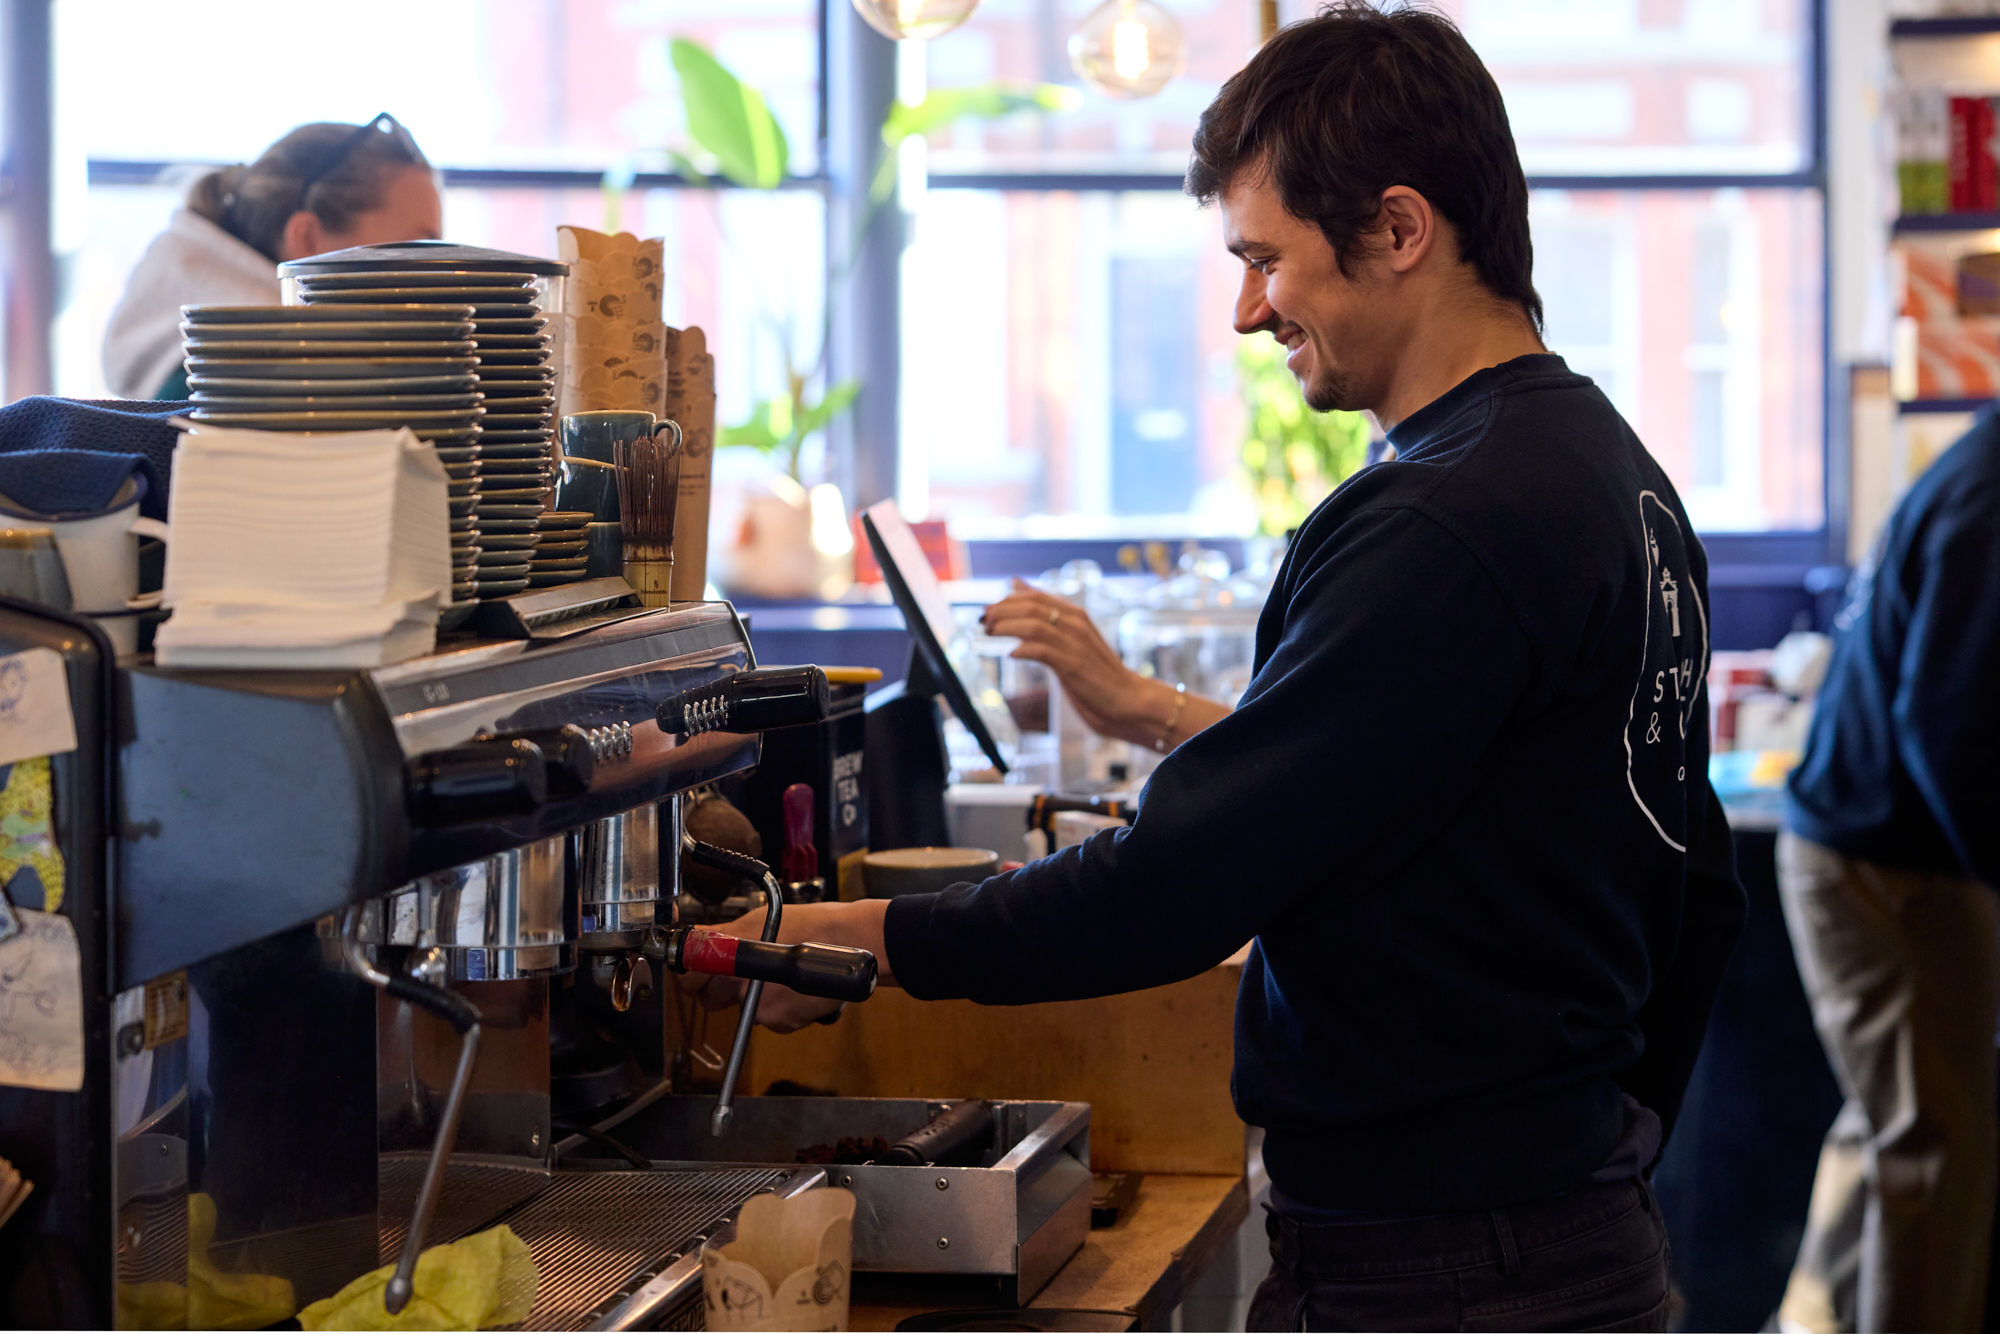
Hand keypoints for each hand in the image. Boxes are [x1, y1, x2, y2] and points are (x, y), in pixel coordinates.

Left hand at [680, 900, 891, 1032]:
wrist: (851, 944)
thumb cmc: (810, 925)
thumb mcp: (758, 920)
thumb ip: (725, 937)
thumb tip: (698, 942)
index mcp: (728, 954)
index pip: (688, 977)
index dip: (692, 976)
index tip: (697, 971)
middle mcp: (738, 982)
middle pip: (708, 999)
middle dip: (718, 989)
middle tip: (739, 974)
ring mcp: (758, 1006)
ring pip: (739, 1009)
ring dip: (750, 998)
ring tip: (776, 977)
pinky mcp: (779, 1021)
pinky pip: (766, 1019)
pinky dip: (777, 1007)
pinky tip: (793, 989)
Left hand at [981, 580, 1176, 746]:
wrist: (1128, 699)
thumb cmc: (1097, 672)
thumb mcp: (1071, 639)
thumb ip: (1047, 616)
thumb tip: (1017, 586)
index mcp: (1075, 616)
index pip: (1035, 596)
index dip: (1006, 600)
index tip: (988, 611)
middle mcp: (1076, 624)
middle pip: (1031, 606)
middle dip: (1001, 611)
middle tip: (983, 621)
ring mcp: (1075, 644)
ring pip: (1033, 624)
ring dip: (1006, 627)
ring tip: (991, 634)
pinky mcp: (1073, 666)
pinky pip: (1042, 650)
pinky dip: (1023, 650)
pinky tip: (1012, 656)